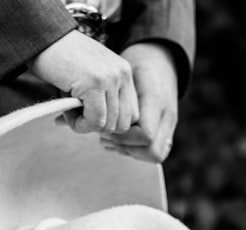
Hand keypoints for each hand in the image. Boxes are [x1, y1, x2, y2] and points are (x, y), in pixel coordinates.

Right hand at [28, 29, 138, 133]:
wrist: (43, 39)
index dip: (110, 123)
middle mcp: (122, 74)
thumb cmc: (60, 61)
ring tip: (69, 108)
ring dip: (85, 125)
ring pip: (108, 126)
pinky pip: (95, 122)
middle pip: (121, 125)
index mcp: (124, 73)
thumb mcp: (89, 78)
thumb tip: (103, 130)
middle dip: (97, 127)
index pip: (132, 115)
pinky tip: (66, 110)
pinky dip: (79, 124)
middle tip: (76, 114)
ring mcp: (110, 78)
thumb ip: (102, 99)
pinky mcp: (95, 83)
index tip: (88, 115)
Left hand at [99, 42, 178, 162]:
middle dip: (127, 148)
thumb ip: (107, 94)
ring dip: (129, 151)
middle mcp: (167, 115)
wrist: (160, 58)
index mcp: (156, 99)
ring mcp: (170, 124)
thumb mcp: (121, 73)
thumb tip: (75, 114)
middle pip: (153, 151)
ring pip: (155, 154)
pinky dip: (135, 150)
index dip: (123, 137)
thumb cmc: (136, 63)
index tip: (105, 128)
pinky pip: (156, 150)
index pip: (146, 134)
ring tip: (107, 140)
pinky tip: (117, 141)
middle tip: (104, 138)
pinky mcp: (167, 129)